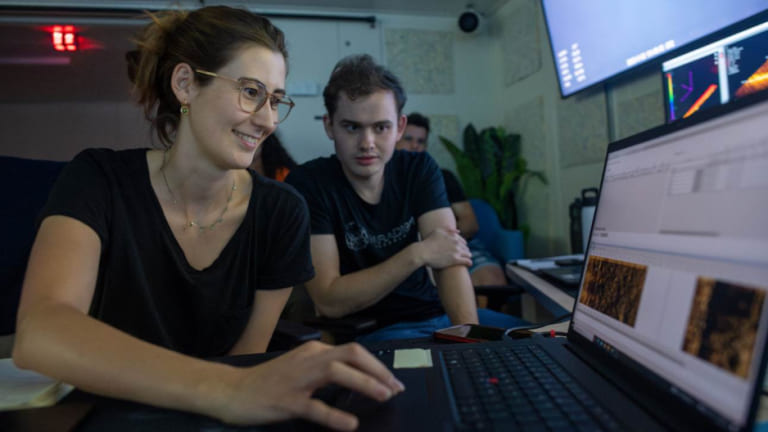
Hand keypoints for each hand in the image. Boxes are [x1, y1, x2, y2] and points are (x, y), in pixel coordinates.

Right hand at [213, 341, 404, 429]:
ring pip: (337, 373)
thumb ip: (326, 368)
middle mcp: (309, 358)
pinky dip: (335, 415)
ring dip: (365, 383)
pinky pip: (315, 407)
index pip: (354, 351)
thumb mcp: (300, 367)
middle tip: (396, 389)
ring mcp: (297, 379)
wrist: (232, 390)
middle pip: (352, 355)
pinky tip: (350, 424)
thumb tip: (358, 377)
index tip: (393, 381)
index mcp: (314, 350)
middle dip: (378, 371)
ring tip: (383, 397)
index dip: (377, 365)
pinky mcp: (286, 400)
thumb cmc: (267, 382)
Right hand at [418, 227, 471, 268]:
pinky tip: (470, 264)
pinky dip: (469, 262)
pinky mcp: (455, 260)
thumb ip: (448, 229)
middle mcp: (456, 242)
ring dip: (468, 256)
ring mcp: (456, 251)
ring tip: (468, 259)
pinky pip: (466, 261)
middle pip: (465, 247)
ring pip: (467, 254)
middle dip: (466, 250)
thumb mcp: (437, 231)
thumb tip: (458, 231)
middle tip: (465, 254)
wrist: (423, 252)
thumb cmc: (428, 242)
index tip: (462, 248)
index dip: (463, 245)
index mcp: (453, 236)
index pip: (462, 241)